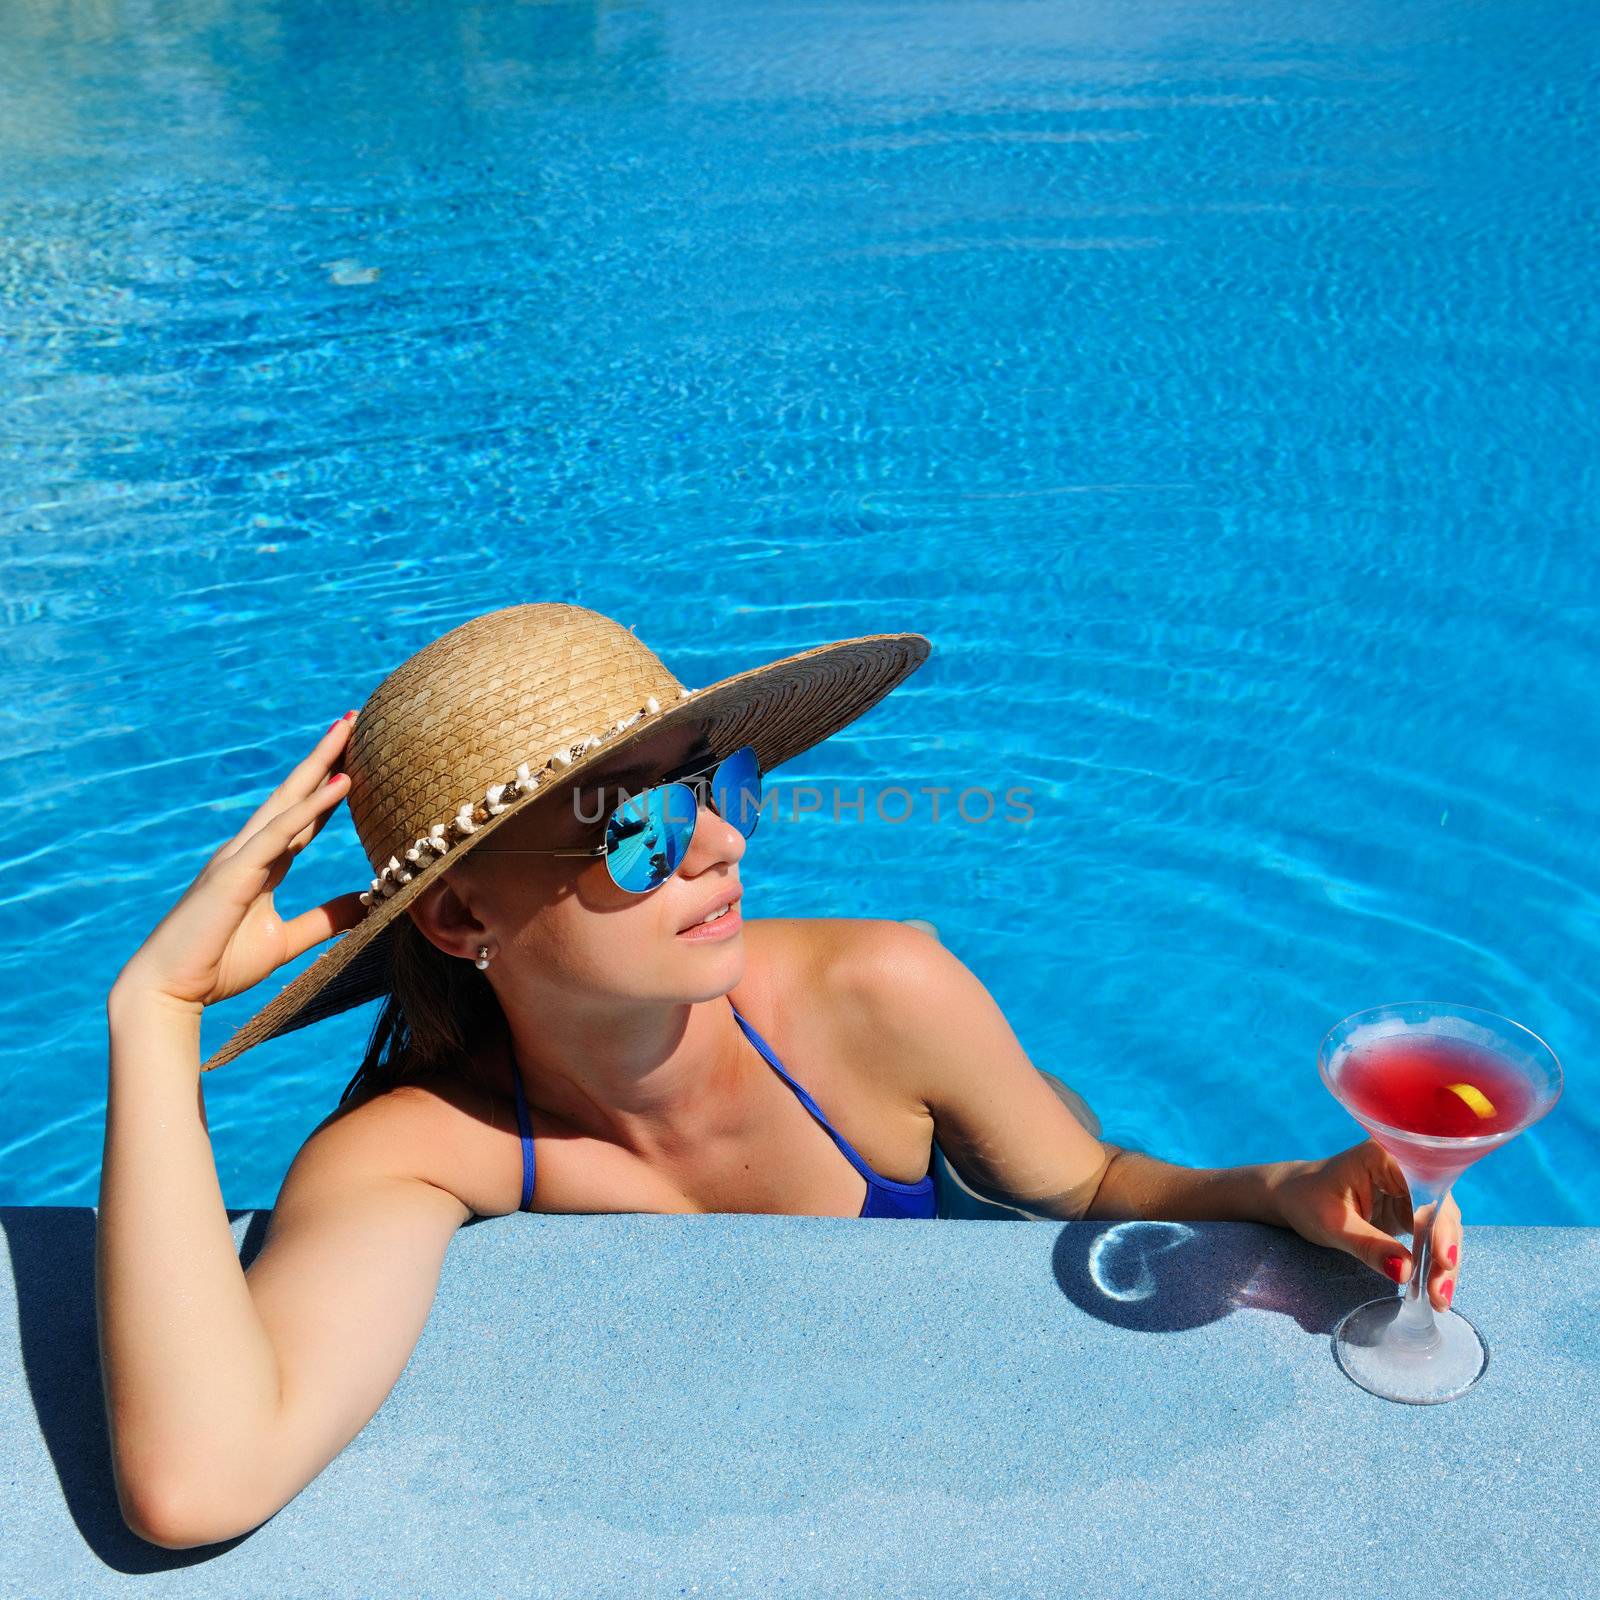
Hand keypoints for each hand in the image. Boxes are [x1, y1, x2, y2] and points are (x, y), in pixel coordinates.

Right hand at [111, 713, 365, 1012]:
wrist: (168, 992)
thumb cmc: (219, 966)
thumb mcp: (286, 940)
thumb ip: (324, 919)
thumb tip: (368, 904)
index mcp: (260, 864)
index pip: (304, 816)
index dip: (329, 786)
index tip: (357, 757)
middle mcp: (248, 851)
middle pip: (295, 793)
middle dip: (325, 756)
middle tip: (355, 719)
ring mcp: (238, 857)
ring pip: (288, 801)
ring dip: (320, 765)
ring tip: (349, 731)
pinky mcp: (233, 873)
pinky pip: (279, 832)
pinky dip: (310, 806)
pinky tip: (339, 784)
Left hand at [1269, 1138, 1462, 1312]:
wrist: (1292, 1196)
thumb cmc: (1307, 1200)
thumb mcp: (1333, 1225)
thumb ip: (1369, 1246)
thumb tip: (1405, 1272)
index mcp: (1385, 1157)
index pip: (1427, 1194)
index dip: (1440, 1227)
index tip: (1444, 1260)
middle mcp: (1405, 1167)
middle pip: (1441, 1212)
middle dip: (1444, 1254)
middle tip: (1439, 1294)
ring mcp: (1410, 1188)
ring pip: (1441, 1228)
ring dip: (1442, 1264)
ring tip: (1438, 1299)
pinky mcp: (1409, 1207)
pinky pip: (1430, 1236)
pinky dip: (1432, 1262)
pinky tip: (1432, 1288)